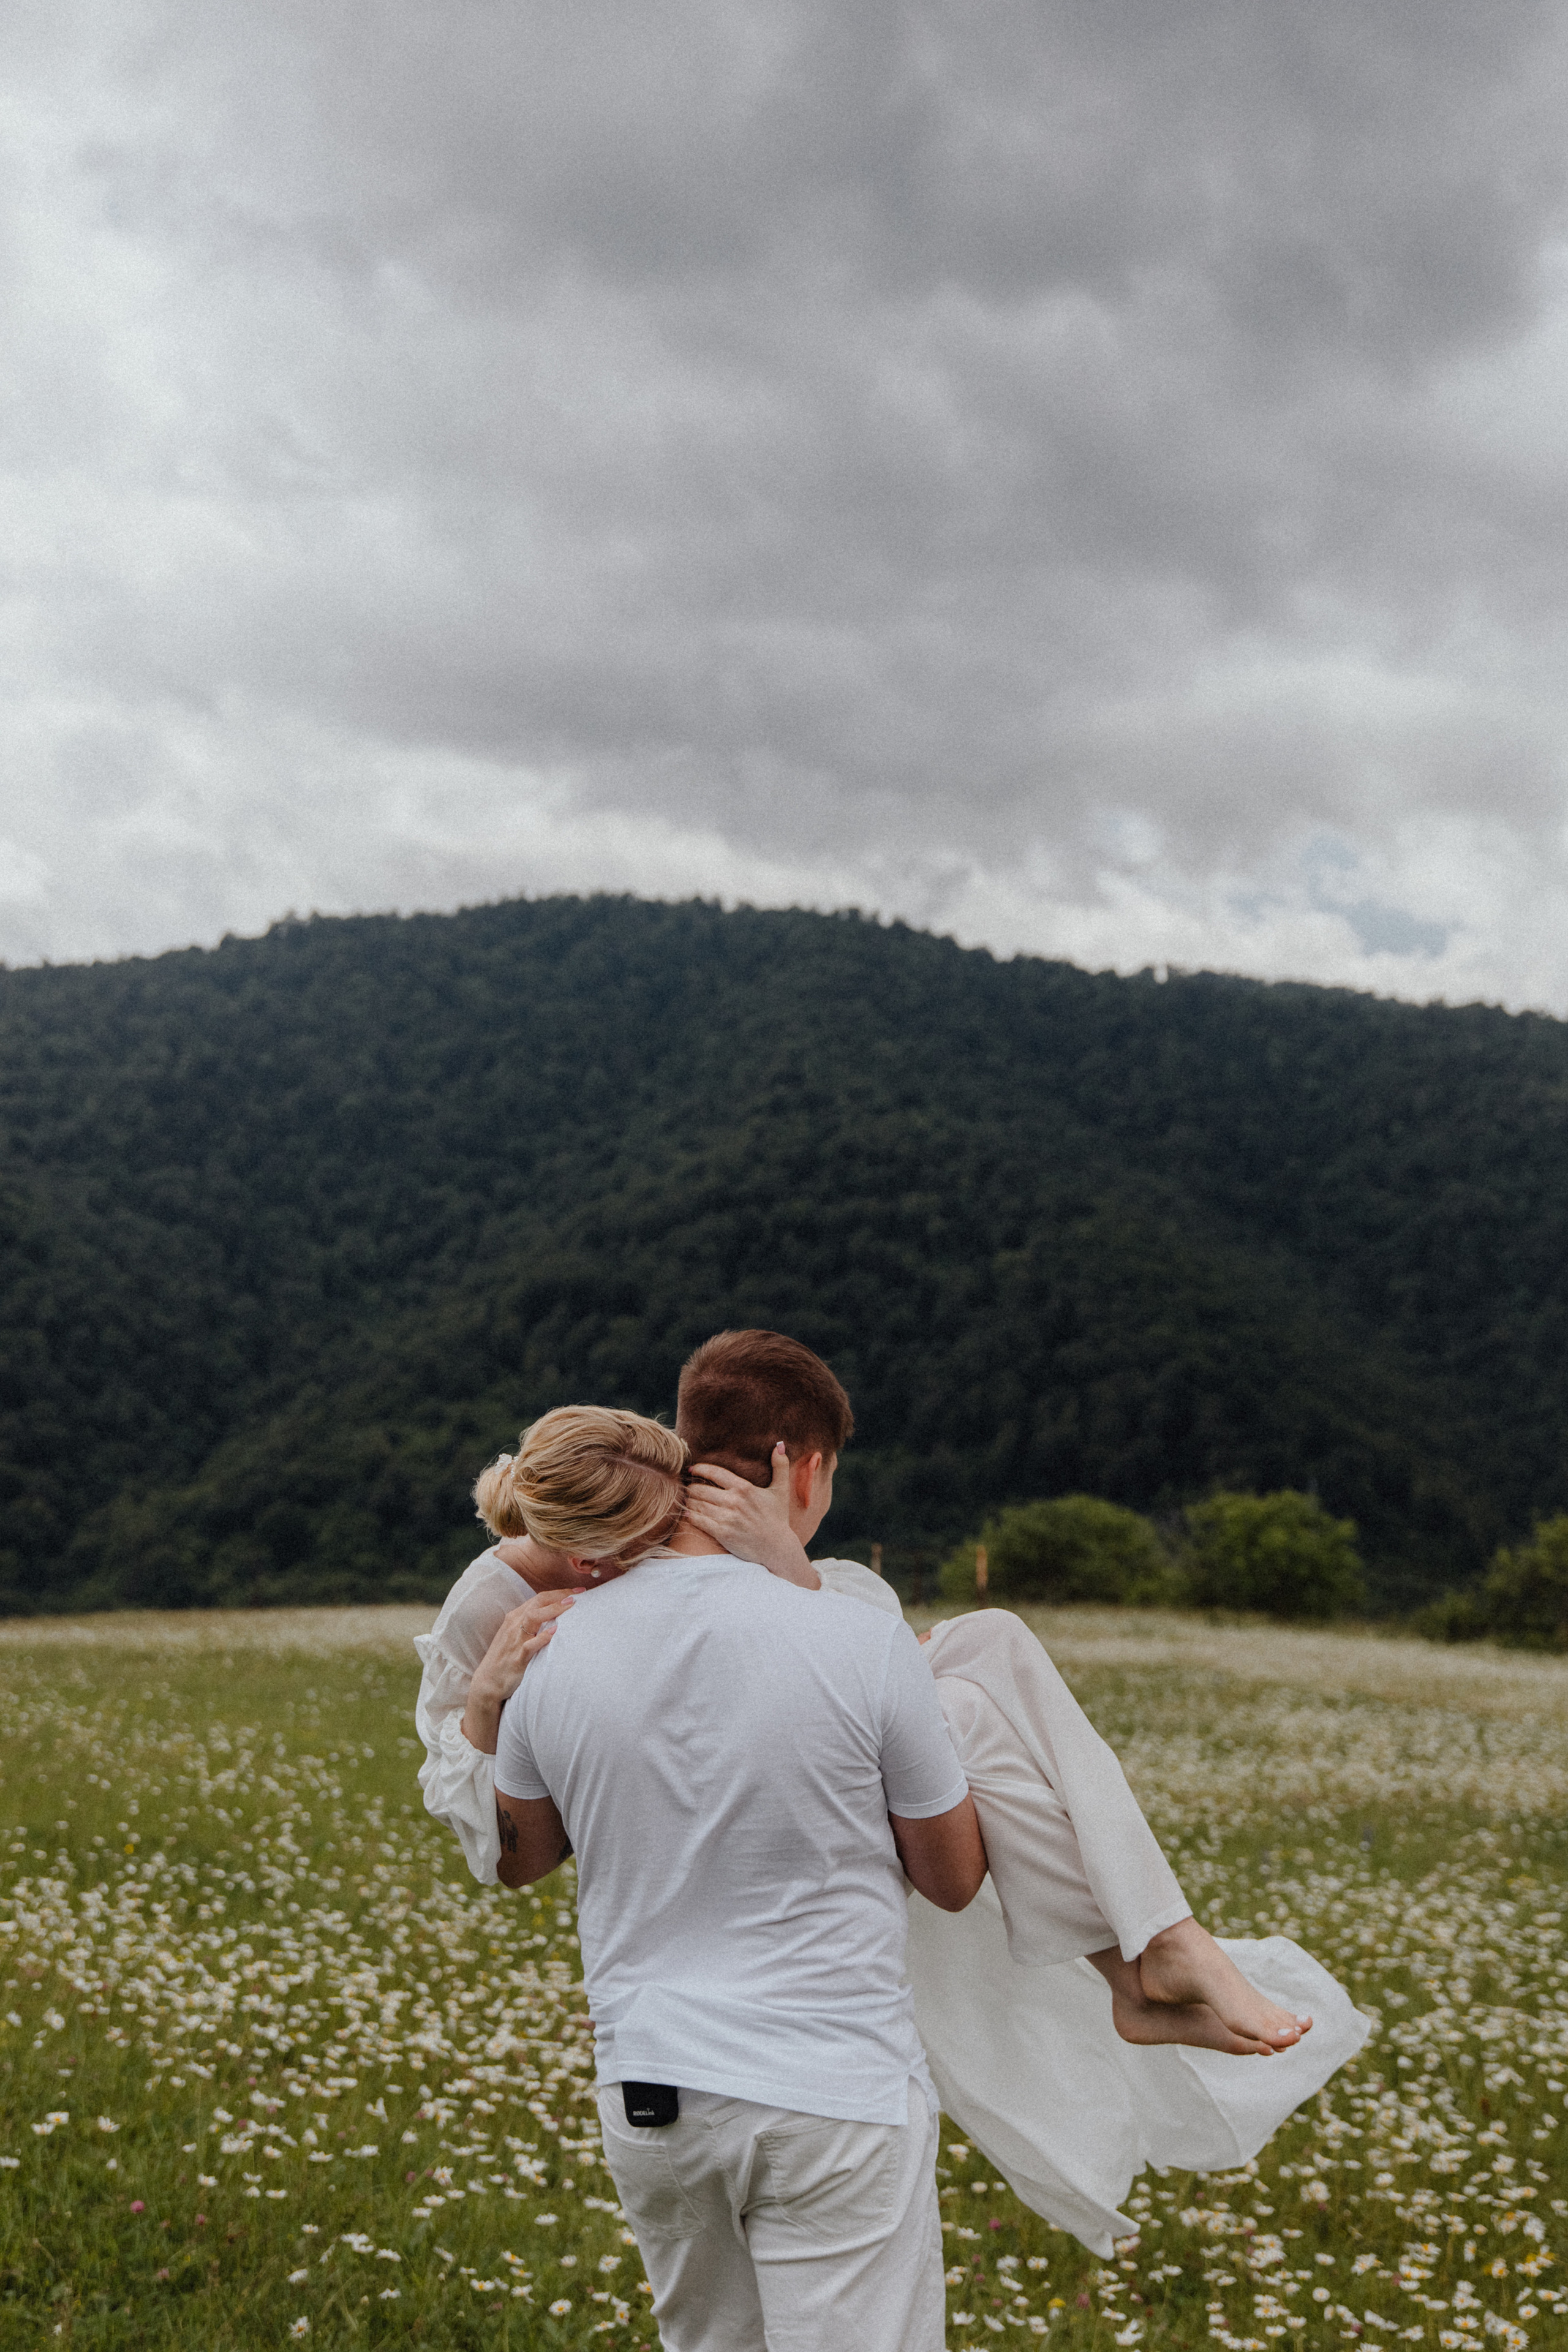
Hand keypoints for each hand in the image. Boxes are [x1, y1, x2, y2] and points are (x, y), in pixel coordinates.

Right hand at [460, 1593, 574, 1753]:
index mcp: (516, 1617)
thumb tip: (558, 1618)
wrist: (487, 1683)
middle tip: (580, 1594)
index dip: (560, 1593)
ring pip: (533, 1618)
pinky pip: (528, 1645)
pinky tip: (555, 1632)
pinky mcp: (516, 1658)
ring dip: (553, 1610)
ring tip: (571, 1606)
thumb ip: (534, 1625)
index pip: (540, 1598)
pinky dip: (542, 1638)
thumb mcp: (518, 1636)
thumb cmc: (507, 1658)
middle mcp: (514, 1625)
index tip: (579, 1591)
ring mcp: (514, 1640)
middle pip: (538, 1602)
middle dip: (560, 1596)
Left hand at [683, 1444, 819, 1588]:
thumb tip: (779, 1445)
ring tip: (687, 1499)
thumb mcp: (781, 1490)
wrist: (777, 1549)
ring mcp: (727, 1518)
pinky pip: (698, 1520)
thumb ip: (780, 1466)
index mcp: (745, 1488)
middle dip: (691, 1487)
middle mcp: (734, 1501)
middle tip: (688, 1486)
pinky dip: (690, 1515)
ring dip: (689, 1501)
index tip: (692, 1469)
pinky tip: (688, 1513)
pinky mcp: (721, 1533)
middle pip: (701, 1488)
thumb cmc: (777, 1519)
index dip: (700, 1469)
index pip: (715, 1472)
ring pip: (697, 1504)